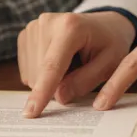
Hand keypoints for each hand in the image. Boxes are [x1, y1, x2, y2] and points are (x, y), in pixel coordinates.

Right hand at [18, 12, 135, 118]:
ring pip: (31, 74)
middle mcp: (47, 22)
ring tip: (71, 63)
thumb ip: (85, 82)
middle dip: (57, 85)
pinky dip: (42, 74)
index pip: (52, 66)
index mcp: (71, 27)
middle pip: (40, 73)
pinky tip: (59, 62)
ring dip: (50, 80)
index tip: (30, 113)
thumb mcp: (110, 65)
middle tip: (81, 70)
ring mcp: (34, 26)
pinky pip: (27, 69)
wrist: (105, 24)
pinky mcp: (26, 34)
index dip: (42, 92)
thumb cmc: (110, 44)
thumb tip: (59, 97)